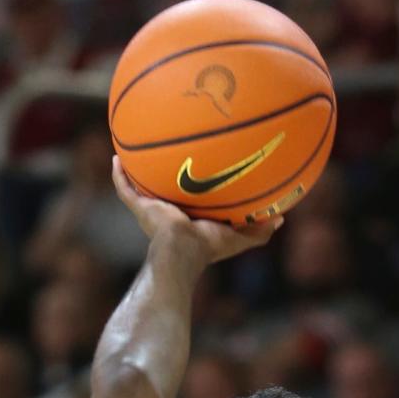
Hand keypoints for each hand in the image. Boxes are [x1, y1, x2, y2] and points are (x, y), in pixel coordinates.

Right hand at [112, 156, 281, 268]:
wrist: (182, 250)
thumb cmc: (209, 246)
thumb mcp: (239, 237)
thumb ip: (260, 230)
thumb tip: (282, 218)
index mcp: (191, 218)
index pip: (194, 199)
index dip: (198, 184)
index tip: (203, 165)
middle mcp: (170, 213)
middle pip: (166, 188)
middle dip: (166, 172)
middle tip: (170, 148)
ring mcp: (152, 210)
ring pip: (141, 186)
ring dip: (137, 170)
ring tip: (134, 148)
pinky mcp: (140, 208)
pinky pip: (124, 188)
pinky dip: (119, 175)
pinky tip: (116, 156)